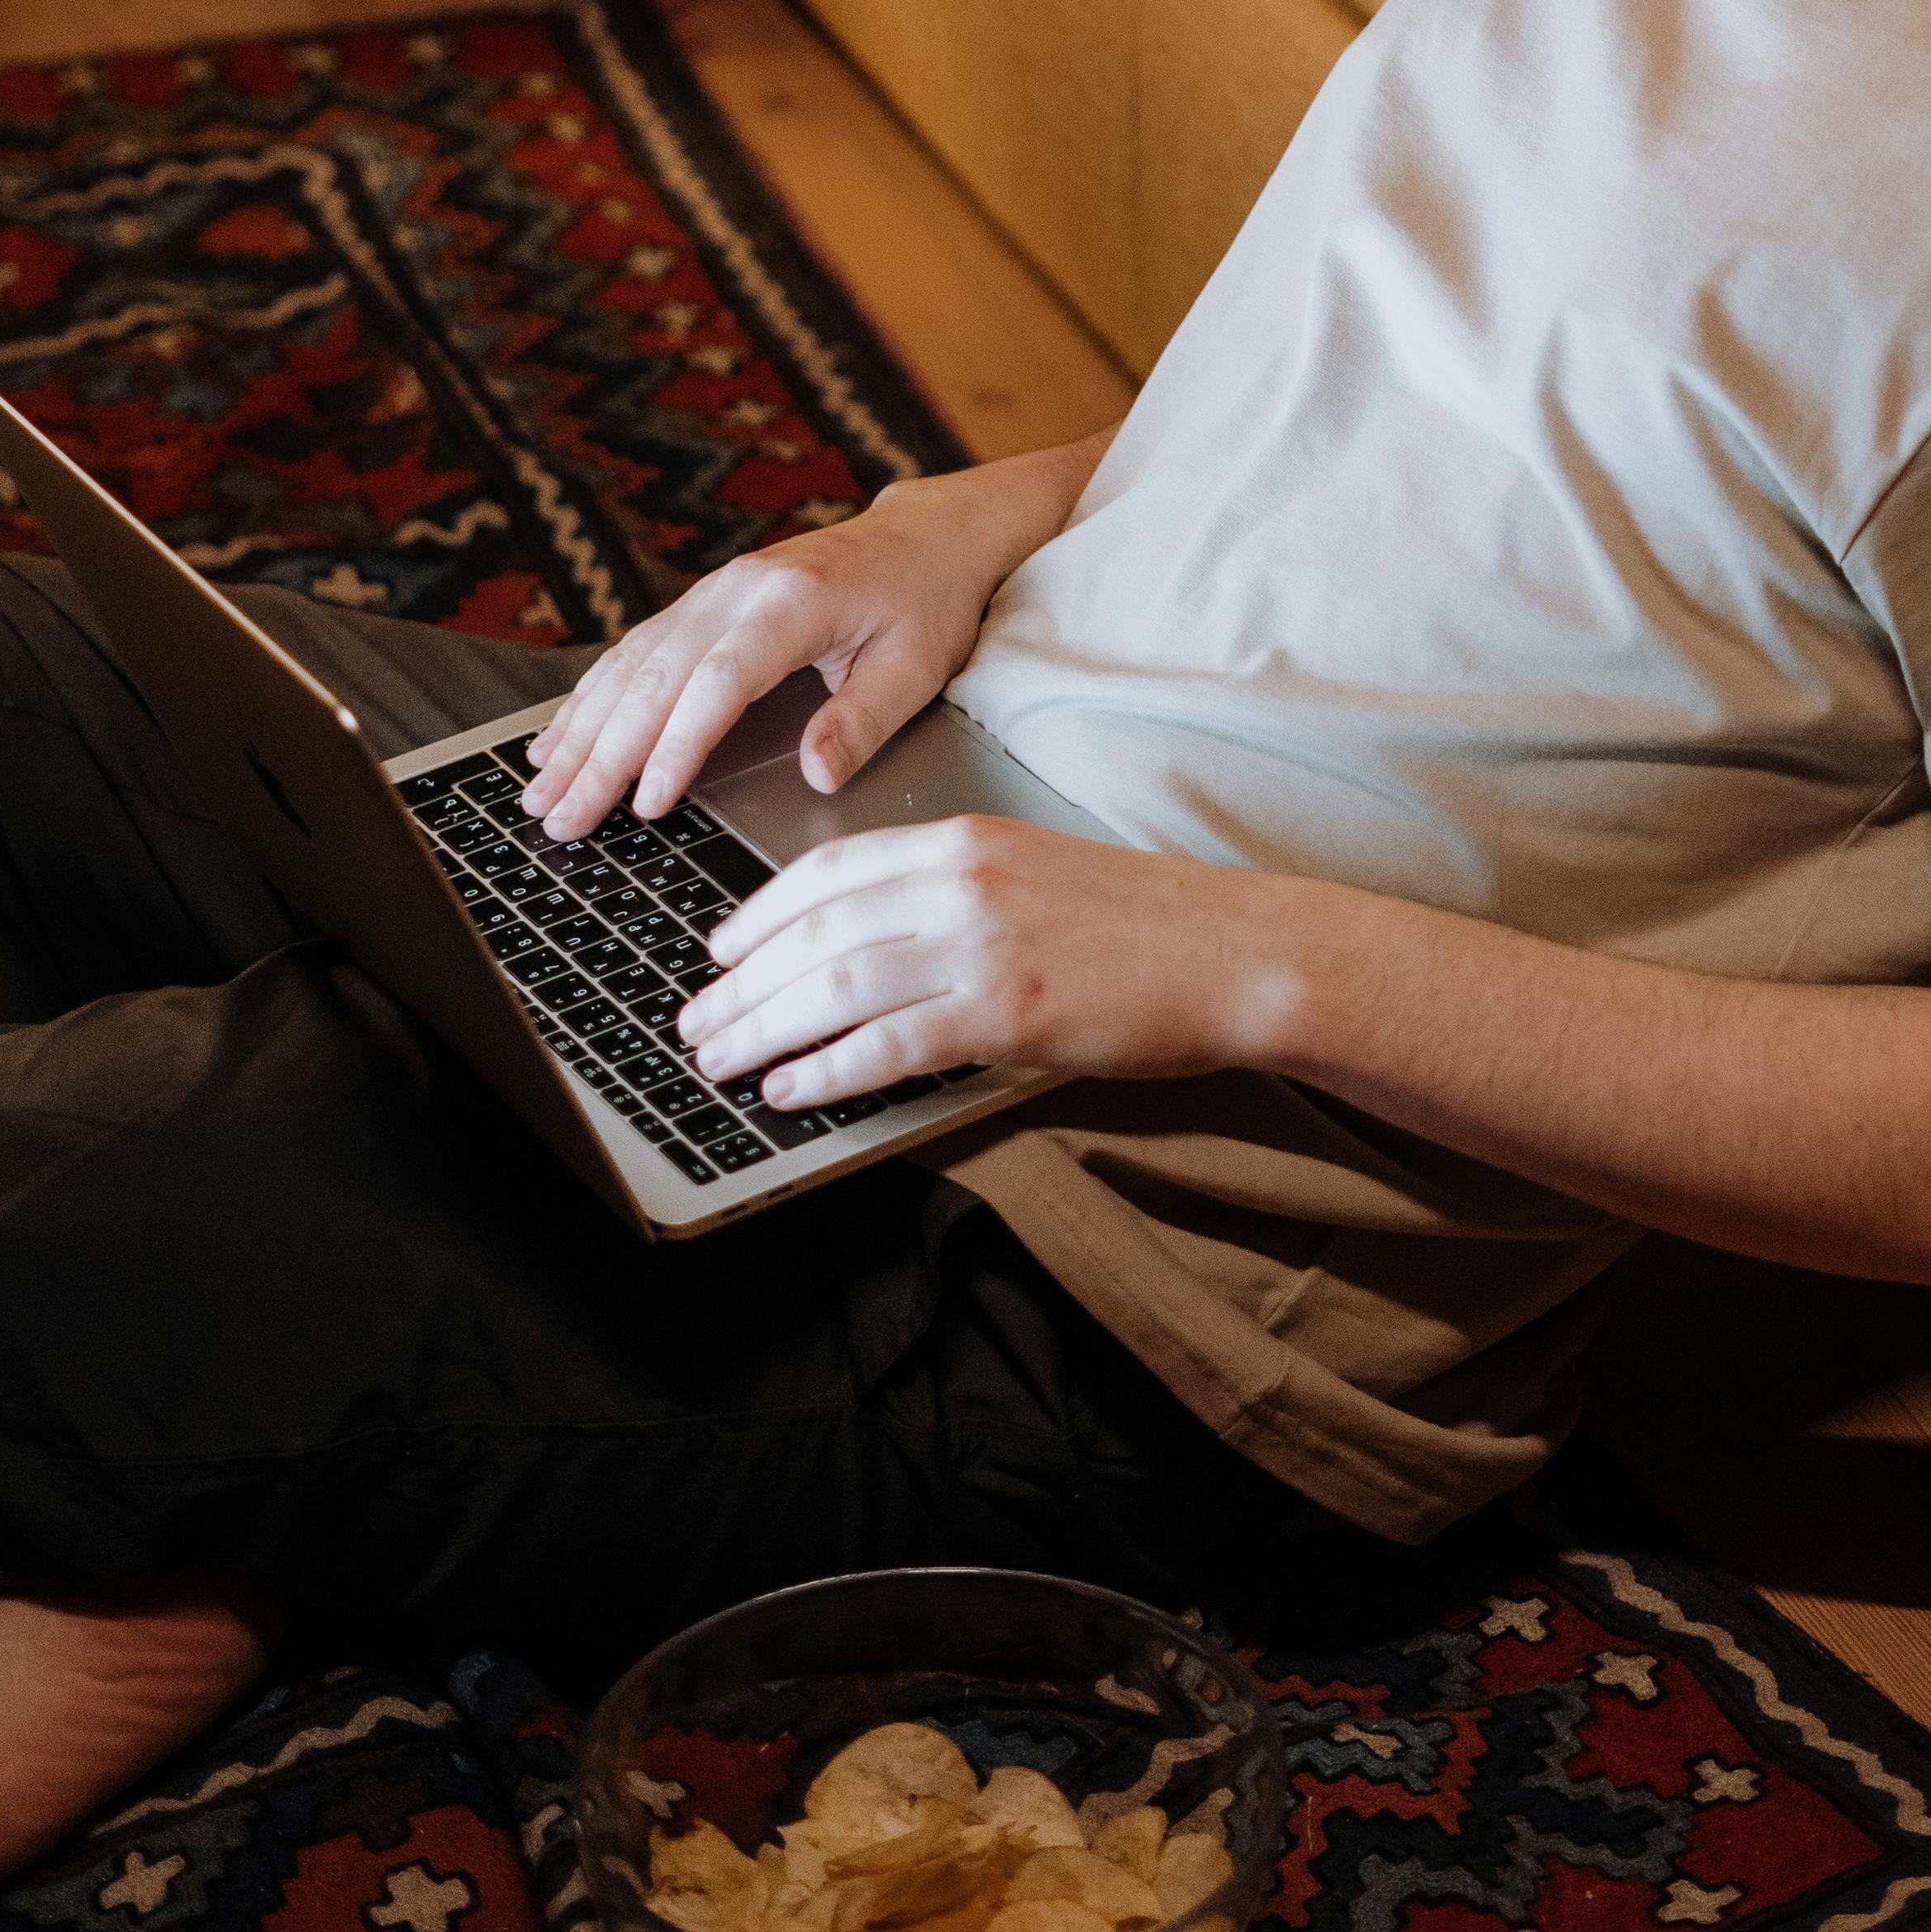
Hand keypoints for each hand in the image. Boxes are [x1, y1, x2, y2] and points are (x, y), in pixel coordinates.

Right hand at [519, 445, 1100, 840]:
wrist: (928, 534)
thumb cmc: (927, 602)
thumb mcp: (917, 666)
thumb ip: (861, 721)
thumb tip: (815, 776)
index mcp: (793, 603)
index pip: (717, 682)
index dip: (675, 746)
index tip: (643, 804)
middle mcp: (739, 590)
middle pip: (655, 678)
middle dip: (600, 755)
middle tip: (560, 818)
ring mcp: (715, 591)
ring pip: (630, 665)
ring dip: (581, 730)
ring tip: (539, 792)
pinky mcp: (706, 602)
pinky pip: (635, 651)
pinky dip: (592, 698)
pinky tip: (557, 738)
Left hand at [675, 815, 1295, 1109]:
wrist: (1236, 952)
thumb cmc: (1147, 924)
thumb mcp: (1036, 875)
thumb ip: (954, 896)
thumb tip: (871, 946)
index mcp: (966, 841)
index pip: (829, 870)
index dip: (760, 913)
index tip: (719, 949)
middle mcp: (962, 882)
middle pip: (815, 932)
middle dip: (740, 983)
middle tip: (694, 1022)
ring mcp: (983, 946)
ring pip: (835, 987)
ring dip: (763, 1030)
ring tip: (719, 1062)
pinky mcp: (1008, 1012)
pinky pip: (889, 1045)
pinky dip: (826, 1071)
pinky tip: (791, 1090)